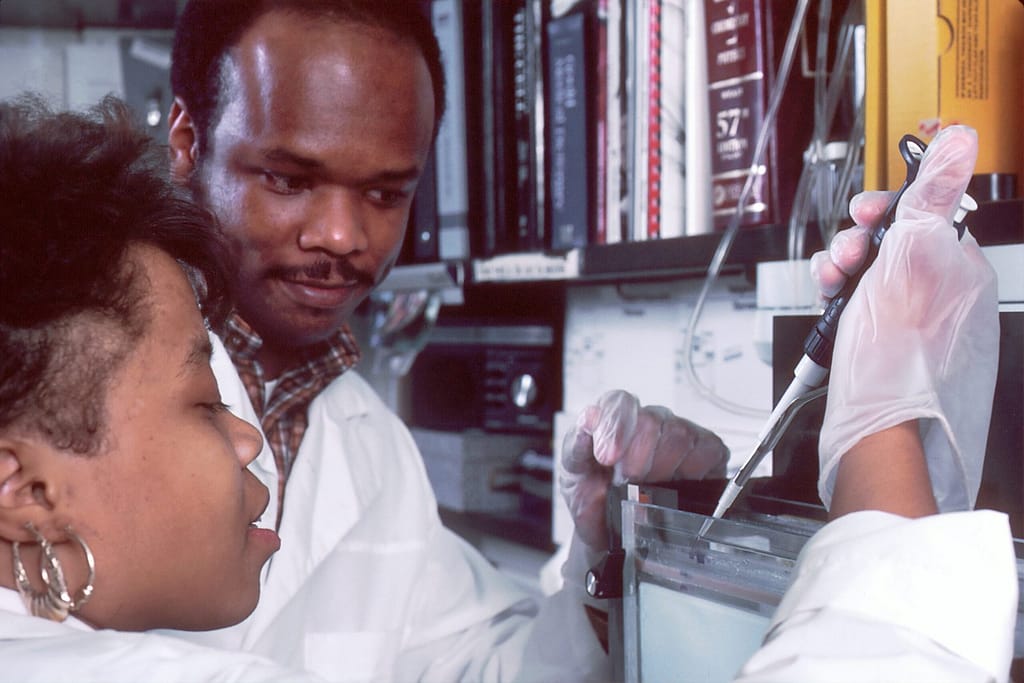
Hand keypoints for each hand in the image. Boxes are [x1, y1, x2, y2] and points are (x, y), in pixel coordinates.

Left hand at [559, 390, 728, 548]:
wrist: (611, 531)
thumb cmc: (593, 497)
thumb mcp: (572, 473)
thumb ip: (576, 442)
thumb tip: (589, 417)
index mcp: (614, 418)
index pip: (620, 403)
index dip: (616, 428)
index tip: (608, 458)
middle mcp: (649, 420)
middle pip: (653, 420)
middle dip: (637, 457)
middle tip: (626, 482)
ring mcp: (679, 434)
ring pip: (680, 435)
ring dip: (662, 468)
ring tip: (648, 489)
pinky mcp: (706, 452)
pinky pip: (708, 450)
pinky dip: (693, 471)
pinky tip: (677, 485)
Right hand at [812, 125, 998, 511]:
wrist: (876, 432)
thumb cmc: (895, 360)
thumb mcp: (911, 257)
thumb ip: (933, 195)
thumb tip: (961, 139)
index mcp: (961, 270)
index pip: (928, 213)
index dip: (891, 208)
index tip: (868, 210)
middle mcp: (944, 296)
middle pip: (894, 243)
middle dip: (859, 241)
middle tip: (847, 257)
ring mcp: (916, 325)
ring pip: (872, 276)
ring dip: (843, 270)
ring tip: (832, 283)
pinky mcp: (888, 348)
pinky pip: (862, 308)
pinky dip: (841, 302)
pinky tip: (832, 307)